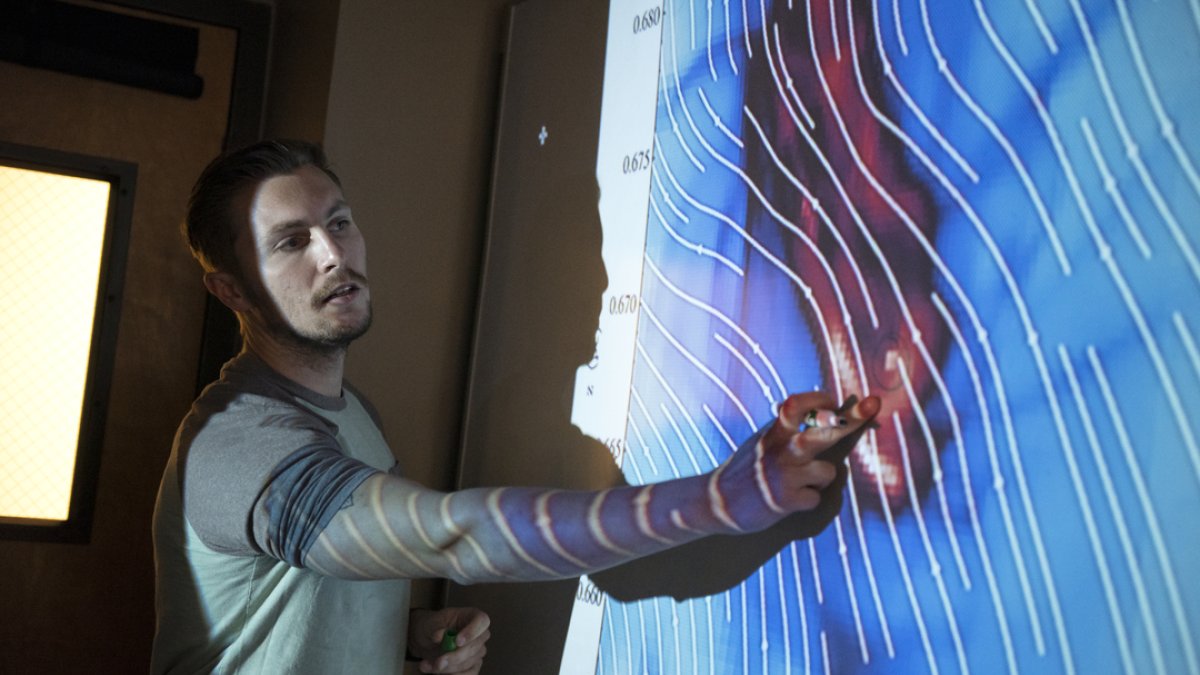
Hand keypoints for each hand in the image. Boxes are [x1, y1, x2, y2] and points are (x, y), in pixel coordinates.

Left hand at [407, 607, 489, 673]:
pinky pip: (468, 674)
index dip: (472, 632)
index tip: (457, 641)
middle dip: (455, 657)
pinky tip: (433, 670)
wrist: (427, 640)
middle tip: (438, 662)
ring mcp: (477, 650)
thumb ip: (435, 628)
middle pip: (475, 646)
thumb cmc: (432, 626)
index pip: (482, 621)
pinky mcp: (473, 665)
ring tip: (427, 665)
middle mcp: (479, 634)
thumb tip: (439, 636)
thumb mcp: (431, 623)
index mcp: (472, 616)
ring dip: (447, 668)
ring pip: (468, 663)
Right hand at [717, 392, 879, 530]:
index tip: (834, 399)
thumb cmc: (748, 470)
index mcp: (773, 432)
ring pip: (829, 472)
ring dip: (822, 479)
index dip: (818, 400)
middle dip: (851, 419)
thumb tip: (827, 409)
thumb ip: (789, 427)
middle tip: (874, 404)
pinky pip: (817, 498)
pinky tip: (790, 500)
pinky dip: (809, 500)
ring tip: (801, 482)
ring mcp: (782, 475)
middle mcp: (779, 450)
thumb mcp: (764, 441)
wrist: (717, 503)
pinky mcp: (783, 501)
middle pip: (823, 431)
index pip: (796, 405)